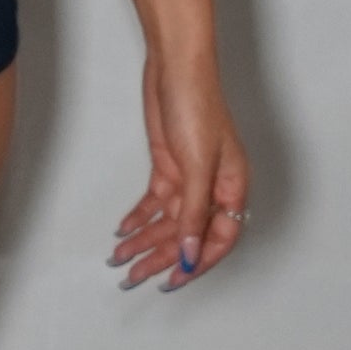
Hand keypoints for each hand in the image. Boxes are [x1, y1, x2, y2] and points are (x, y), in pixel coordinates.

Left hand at [108, 50, 249, 290]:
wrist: (175, 69)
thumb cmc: (199, 108)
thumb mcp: (198, 166)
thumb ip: (193, 214)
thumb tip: (190, 255)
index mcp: (232, 189)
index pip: (218, 239)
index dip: (197, 262)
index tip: (172, 280)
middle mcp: (212, 188)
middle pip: (187, 233)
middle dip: (160, 257)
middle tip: (133, 277)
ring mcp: (188, 177)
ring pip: (166, 221)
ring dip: (143, 240)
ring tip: (119, 259)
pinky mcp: (168, 166)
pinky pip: (154, 202)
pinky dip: (139, 217)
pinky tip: (123, 230)